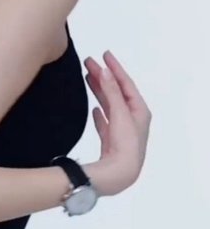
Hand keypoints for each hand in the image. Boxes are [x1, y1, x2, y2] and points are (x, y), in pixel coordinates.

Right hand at [83, 50, 151, 192]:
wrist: (119, 174)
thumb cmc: (126, 144)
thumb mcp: (120, 113)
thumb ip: (111, 91)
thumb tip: (105, 70)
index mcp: (139, 111)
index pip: (126, 83)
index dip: (115, 68)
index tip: (104, 54)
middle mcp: (133, 120)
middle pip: (117, 92)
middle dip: (104, 77)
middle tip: (89, 62)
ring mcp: (122, 131)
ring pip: (110, 105)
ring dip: (100, 91)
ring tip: (88, 78)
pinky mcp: (112, 142)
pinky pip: (106, 122)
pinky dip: (100, 113)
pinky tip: (95, 109)